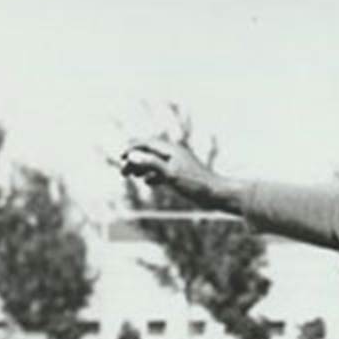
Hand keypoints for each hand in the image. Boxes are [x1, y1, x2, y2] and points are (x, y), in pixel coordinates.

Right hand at [117, 136, 233, 205]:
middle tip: (123, 172)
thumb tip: (132, 156)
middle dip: (135, 160)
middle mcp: (175, 154)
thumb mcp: (170, 175)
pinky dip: (153, 175)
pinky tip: (149, 182)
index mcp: (171, 150)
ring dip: (142, 167)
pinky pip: (164, 171)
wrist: (217, 194)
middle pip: (150, 152)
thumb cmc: (195, 185)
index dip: (132, 149)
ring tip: (132, 176)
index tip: (121, 157)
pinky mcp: (183, 175)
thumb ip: (151, 164)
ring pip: (156, 162)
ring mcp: (179, 164)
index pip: (147, 143)